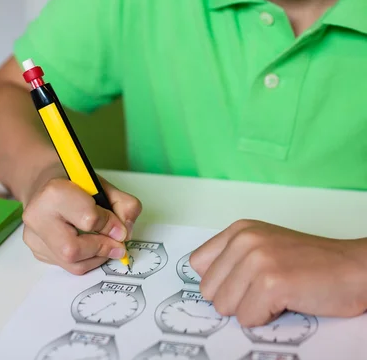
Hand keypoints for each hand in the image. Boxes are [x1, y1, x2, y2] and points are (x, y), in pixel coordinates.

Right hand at [22, 171, 141, 274]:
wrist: (45, 182)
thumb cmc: (75, 182)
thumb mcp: (103, 184)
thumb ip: (123, 204)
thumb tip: (125, 233)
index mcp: (54, 192)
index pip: (88, 219)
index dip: (110, 226)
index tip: (121, 229)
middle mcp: (38, 216)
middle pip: (72, 250)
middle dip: (101, 249)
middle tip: (118, 246)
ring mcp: (33, 236)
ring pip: (70, 264)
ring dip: (95, 258)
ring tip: (105, 244)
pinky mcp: (36, 249)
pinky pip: (66, 265)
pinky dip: (84, 259)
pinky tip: (88, 244)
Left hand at [190, 219, 366, 326]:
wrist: (352, 268)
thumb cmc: (312, 263)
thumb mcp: (265, 247)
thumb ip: (233, 260)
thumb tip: (206, 287)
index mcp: (240, 229)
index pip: (197, 264)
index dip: (218, 283)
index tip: (239, 286)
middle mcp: (244, 239)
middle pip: (208, 290)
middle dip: (235, 299)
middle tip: (265, 291)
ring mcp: (257, 259)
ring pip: (225, 307)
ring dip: (251, 310)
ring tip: (277, 294)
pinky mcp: (271, 282)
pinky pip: (247, 319)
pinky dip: (267, 319)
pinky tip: (287, 301)